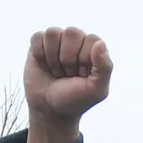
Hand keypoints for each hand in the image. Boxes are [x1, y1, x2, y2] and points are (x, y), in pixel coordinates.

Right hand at [23, 27, 112, 142]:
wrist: (50, 110)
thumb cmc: (76, 99)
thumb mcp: (97, 90)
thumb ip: (104, 68)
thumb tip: (100, 43)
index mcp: (94, 49)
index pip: (91, 39)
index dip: (84, 59)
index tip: (82, 75)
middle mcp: (76, 41)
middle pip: (72, 32)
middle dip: (68, 58)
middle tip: (68, 74)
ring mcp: (57, 41)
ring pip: (53, 33)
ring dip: (53, 58)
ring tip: (57, 71)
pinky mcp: (38, 44)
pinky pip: (38, 37)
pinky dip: (39, 55)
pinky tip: (44, 66)